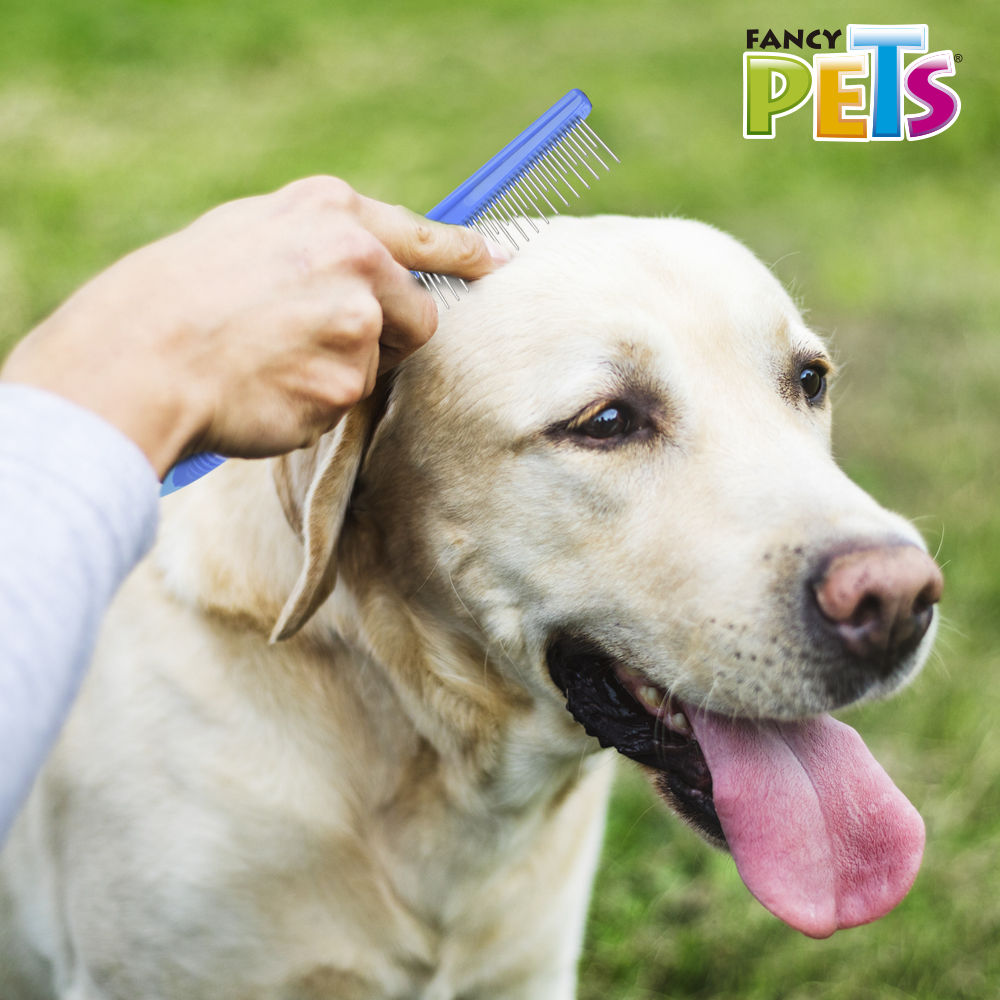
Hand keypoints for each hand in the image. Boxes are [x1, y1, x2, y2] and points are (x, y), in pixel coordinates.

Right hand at [0, 176, 508, 477]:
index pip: (423, 237)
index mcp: (333, 214)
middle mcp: (358, 261)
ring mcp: (357, 325)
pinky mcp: (346, 386)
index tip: (494, 262)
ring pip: (375, 368)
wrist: (141, 354)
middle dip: (388, 339)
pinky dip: (313, 406)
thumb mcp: (250, 230)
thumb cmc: (180, 291)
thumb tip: (368, 262)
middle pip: (419, 318)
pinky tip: (267, 389)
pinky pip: (344, 406)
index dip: (463, 254)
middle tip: (327, 344)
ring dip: (340, 374)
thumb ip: (320, 241)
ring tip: (271, 361)